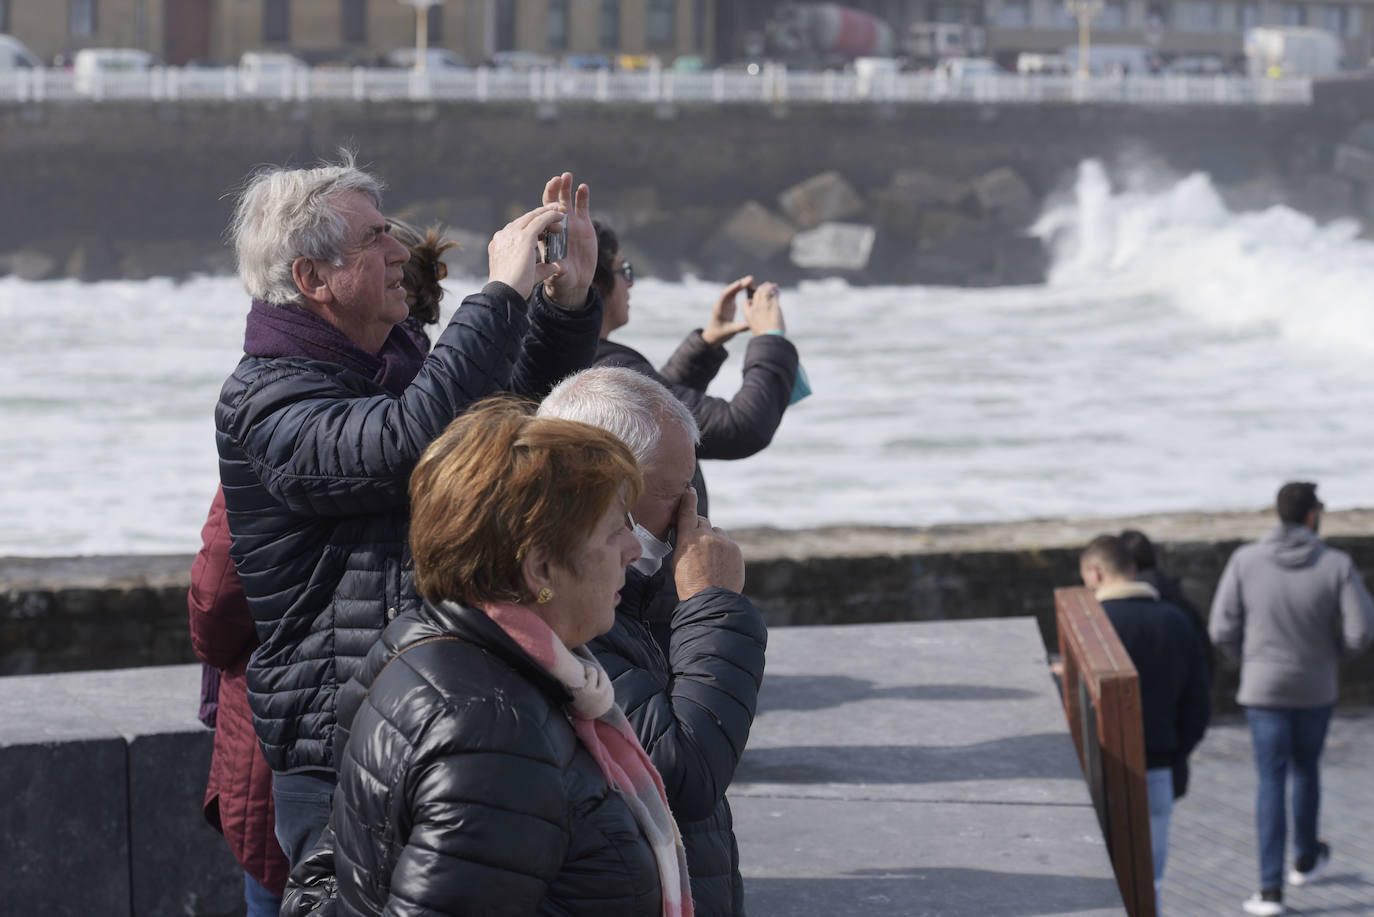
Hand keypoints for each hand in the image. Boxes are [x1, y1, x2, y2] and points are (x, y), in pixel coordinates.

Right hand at [488, 204, 565, 299]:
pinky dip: (551, 217)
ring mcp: (512, 235)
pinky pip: (540, 221)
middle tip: (554, 211)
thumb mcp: (527, 275)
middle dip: (540, 215)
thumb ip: (540, 269)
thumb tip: (553, 267)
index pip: (517, 229)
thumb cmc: (513, 289)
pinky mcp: (524, 237)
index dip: (532, 225)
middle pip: (524, 220)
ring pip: (532, 217)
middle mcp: (504, 236)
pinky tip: (560, 216)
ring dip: (547, 214)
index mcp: (500, 244)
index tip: (544, 226)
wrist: (504, 293)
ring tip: (559, 212)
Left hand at [539, 172, 595, 309]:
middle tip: (555, 180)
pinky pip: (582, 207)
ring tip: (566, 176)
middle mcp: (555, 226)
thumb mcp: (558, 276)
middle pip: (550, 204)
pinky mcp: (583, 224)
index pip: (541, 218)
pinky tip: (583, 187)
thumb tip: (557, 267)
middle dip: (552, 192)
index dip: (545, 210)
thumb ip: (557, 270)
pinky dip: (582, 196)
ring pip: (565, 201)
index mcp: (544, 236)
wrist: (575, 282)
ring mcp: (570, 223)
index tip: (550, 205)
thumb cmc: (561, 279)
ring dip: (565, 188)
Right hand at [671, 487, 744, 597]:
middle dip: (700, 529)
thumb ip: (684, 543)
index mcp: (688, 537)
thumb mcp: (677, 561)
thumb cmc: (689, 584)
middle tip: (698, 545)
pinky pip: (728, 544)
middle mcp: (706, 535)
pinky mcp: (735, 549)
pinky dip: (724, 551)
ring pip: (717, 533)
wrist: (711, 601)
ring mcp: (723, 542)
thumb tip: (688, 536)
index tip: (689, 491)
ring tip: (710, 560)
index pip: (688, 511)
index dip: (688, 500)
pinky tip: (720, 565)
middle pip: (703, 522)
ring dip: (713, 541)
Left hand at [700, 276, 753, 346]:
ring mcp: (725, 303)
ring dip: (741, 284)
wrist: (714, 336)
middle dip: (739, 284)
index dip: (732, 288)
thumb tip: (750, 324)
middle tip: (750, 278)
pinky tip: (749, 285)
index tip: (740, 283)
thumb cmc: (720, 334)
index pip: (724, 295)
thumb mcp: (730, 332)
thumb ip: (739, 328)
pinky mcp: (729, 304)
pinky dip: (741, 289)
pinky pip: (735, 293)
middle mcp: (721, 303)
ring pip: (733, 290)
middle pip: (730, 290)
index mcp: (719, 309)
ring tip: (751, 280)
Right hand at [742, 281, 784, 335]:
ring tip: (773, 285)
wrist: (771, 338)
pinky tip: (777, 289)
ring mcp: (764, 305)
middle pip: (756, 294)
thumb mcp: (754, 327)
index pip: (746, 302)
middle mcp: (755, 308)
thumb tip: (761, 312)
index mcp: (748, 314)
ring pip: (765, 291)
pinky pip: (773, 294)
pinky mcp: (773, 305)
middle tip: (766, 286)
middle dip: (761, 288)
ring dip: (769, 287)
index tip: (753, 299)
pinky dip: (775, 290)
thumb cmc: (764, 334)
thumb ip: (755, 317)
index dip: (750, 300)